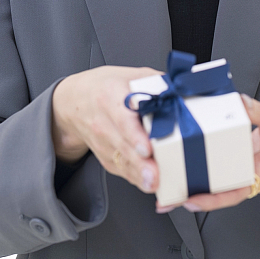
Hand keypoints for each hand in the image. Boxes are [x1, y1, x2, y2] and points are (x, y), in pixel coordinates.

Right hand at [51, 65, 161, 193]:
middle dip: (140, 163)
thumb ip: (157, 83)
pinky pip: (122, 170)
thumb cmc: (105, 87)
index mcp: (111, 97)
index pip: (123, 119)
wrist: (75, 101)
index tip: (146, 148)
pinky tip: (148, 182)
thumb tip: (184, 88)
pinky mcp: (106, 158)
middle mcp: (104, 122)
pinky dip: (137, 178)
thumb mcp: (130, 75)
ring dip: (139, 175)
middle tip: (155, 174)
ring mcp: (103, 143)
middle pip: (123, 146)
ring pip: (122, 162)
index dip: (134, 135)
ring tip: (154, 183)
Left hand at [164, 94, 259, 213]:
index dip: (210, 199)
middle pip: (217, 188)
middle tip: (165, 190)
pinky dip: (203, 154)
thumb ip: (259, 111)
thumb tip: (238, 104)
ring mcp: (245, 161)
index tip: (189, 199)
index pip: (233, 193)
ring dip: (193, 175)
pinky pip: (220, 156)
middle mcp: (251, 170)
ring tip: (166, 174)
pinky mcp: (242, 149)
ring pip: (216, 174)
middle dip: (191, 191)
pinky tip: (186, 148)